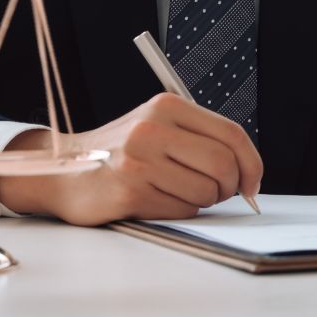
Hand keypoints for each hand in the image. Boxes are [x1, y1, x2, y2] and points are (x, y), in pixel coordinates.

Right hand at [0, 93, 262, 225]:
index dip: (252, 163)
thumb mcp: (160, 128)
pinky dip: (180, 211)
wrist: (63, 172)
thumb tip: (249, 171)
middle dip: (229, 186)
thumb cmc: (122, 154)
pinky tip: (158, 200)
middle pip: (223, 164)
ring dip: (203, 200)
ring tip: (178, 192)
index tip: (253, 183)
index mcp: (167, 106)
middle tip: (218, 192)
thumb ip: (201, 139)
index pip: (231, 134)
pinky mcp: (129, 191)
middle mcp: (152, 128)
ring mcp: (139, 160)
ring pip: (206, 192)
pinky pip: (182, 209)